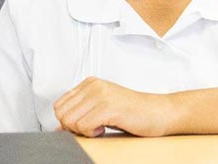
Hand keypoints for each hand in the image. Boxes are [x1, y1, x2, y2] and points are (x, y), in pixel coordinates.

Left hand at [53, 77, 174, 137]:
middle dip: (73, 128)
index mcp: (89, 83)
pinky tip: (105, 129)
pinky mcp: (107, 107)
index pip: (59, 105)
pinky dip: (92, 133)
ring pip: (70, 121)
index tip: (84, 126)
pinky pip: (83, 126)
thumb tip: (58, 130)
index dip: (68, 121)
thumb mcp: (102, 109)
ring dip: (83, 131)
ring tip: (100, 128)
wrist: (160, 112)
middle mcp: (92, 85)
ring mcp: (100, 95)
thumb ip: (81, 114)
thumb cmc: (133, 113)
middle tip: (91, 129)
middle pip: (61, 113)